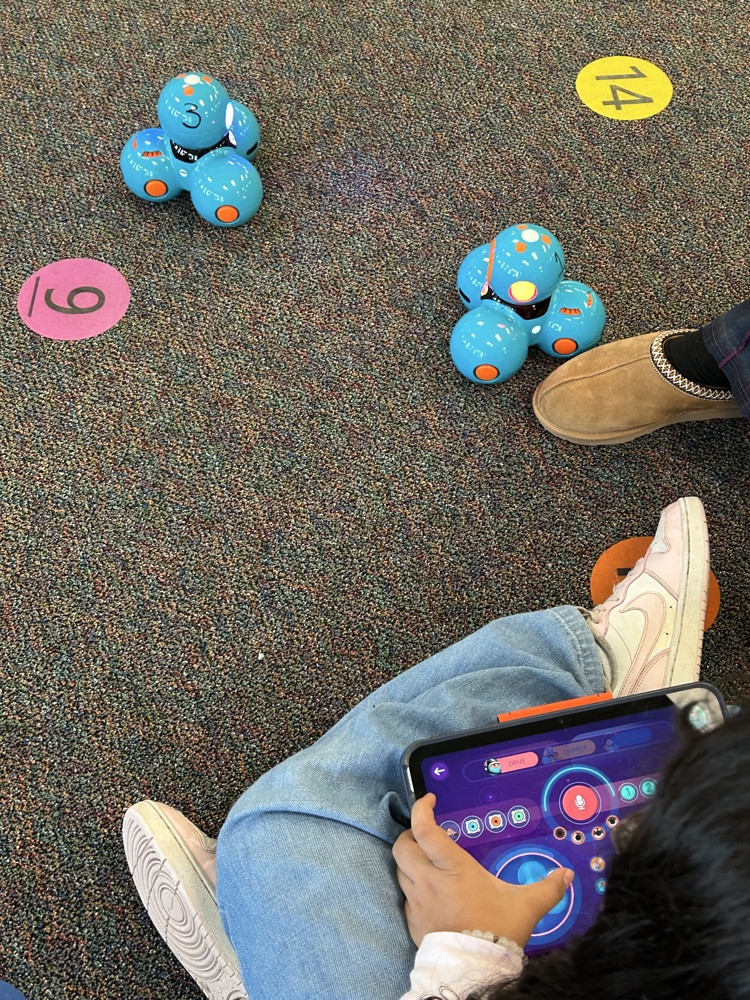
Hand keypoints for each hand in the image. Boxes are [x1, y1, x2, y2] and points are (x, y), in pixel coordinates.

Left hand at [392, 793, 573, 948]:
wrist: (476, 971)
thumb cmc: (497, 931)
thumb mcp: (526, 906)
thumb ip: (547, 888)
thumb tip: (566, 876)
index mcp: (453, 868)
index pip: (425, 829)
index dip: (421, 809)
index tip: (429, 801)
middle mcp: (429, 880)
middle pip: (403, 846)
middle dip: (409, 834)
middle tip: (424, 833)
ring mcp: (418, 901)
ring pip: (400, 870)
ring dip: (409, 861)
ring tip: (426, 861)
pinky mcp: (413, 921)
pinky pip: (406, 897)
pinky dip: (413, 889)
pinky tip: (428, 893)